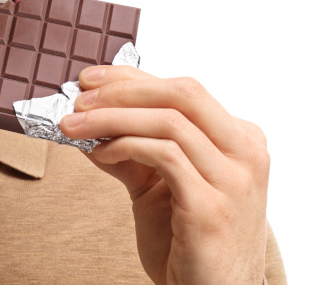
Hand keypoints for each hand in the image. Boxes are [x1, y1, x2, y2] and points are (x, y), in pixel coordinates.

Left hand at [58, 65, 269, 284]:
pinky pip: (164, 155)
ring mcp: (235, 180)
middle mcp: (246, 153)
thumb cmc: (189, 243)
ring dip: (112, 118)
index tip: (88, 79)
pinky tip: (101, 153)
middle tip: (79, 98)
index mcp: (239, 139)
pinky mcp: (213, 206)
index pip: (182, 89)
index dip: (131, 78)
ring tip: (75, 126)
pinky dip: (125, 145)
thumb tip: (85, 119)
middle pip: (182, 93)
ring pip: (169, 122)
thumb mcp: (157, 185)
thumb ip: (131, 149)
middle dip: (123, 89)